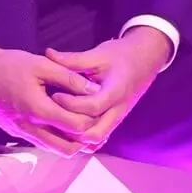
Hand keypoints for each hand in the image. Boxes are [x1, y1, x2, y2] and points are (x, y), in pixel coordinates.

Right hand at [0, 43, 101, 156]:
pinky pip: (43, 144)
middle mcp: (31, 128)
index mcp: (39, 110)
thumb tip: (94, 89)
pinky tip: (60, 122)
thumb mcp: (41, 64)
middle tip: (91, 119)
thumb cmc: (8, 65)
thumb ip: (69, 77)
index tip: (96, 105)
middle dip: (84, 137)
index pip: (76, 127)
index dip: (91, 119)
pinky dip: (56, 138)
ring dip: (71, 141)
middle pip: (69, 147)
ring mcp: (23, 133)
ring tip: (78, 122)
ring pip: (56, 149)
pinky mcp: (16, 133)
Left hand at [44, 26, 171, 151]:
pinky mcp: (114, 120)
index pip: (92, 107)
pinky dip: (85, 138)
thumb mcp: (98, 54)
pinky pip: (100, 136)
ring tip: (58, 124)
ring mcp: (118, 118)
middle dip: (73, 129)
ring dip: (78, 137)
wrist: (144, 61)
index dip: (71, 104)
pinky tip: (68, 128)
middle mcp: (118, 110)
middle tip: (54, 115)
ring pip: (98, 139)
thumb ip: (73, 59)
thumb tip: (48, 54)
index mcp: (116, 92)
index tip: (54, 95)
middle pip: (96, 132)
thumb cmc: (120, 55)